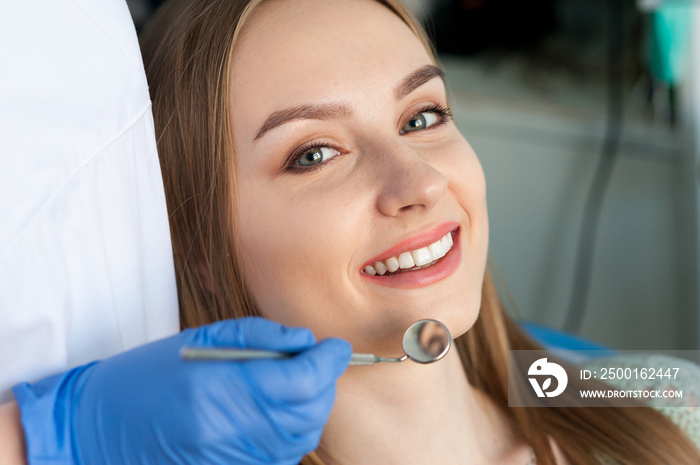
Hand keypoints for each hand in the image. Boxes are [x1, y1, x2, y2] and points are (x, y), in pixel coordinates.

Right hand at [14, 317, 350, 464]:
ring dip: (313, 407)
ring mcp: (233, 459)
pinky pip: (284, 455)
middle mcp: (231, 431)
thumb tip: (306, 341)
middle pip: (309, 410)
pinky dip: (294, 431)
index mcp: (220, 389)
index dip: (328, 359)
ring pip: (302, 436)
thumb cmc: (147, 375)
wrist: (100, 429)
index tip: (335, 346)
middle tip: (319, 360)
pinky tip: (281, 411)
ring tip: (300, 383)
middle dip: (324, 382)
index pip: (301, 378)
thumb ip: (260, 337)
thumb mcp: (201, 338)